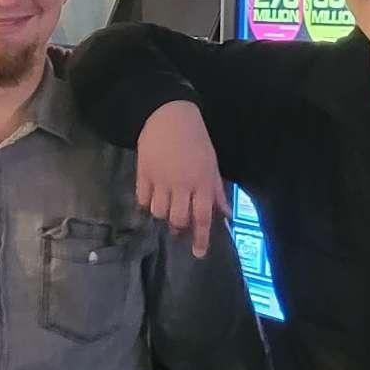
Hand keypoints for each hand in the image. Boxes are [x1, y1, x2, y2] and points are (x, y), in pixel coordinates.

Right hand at [137, 99, 228, 258]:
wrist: (169, 116)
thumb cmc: (196, 140)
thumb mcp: (212, 164)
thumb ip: (216, 191)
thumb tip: (226, 215)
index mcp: (202, 182)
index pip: (203, 216)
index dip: (201, 238)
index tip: (199, 253)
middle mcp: (182, 184)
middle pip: (177, 219)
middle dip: (178, 228)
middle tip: (179, 228)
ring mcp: (160, 180)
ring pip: (158, 212)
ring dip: (163, 216)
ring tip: (166, 210)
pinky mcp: (143, 174)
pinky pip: (142, 199)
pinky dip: (146, 204)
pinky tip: (151, 200)